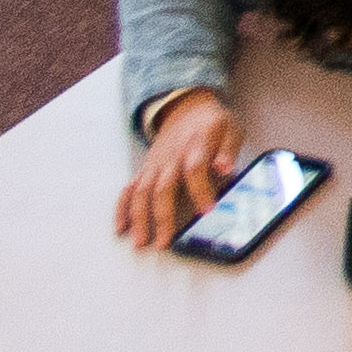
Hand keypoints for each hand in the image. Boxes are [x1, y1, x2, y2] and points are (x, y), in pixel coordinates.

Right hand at [115, 93, 243, 250]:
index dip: (200, 190)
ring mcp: (155, 165)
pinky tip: (121, 228)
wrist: (187, 109)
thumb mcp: (230, 129)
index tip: (207, 211)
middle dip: (162, 216)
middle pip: (163, 188)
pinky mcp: (145, 170)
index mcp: (196, 146)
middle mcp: (171, 157)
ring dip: (139, 218)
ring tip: (140, 242)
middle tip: (163, 242)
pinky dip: (122, 207)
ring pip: (142, 192)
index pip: (195, 169)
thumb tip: (226, 168)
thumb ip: (229, 150)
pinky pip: (129, 189)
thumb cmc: (213, 125)